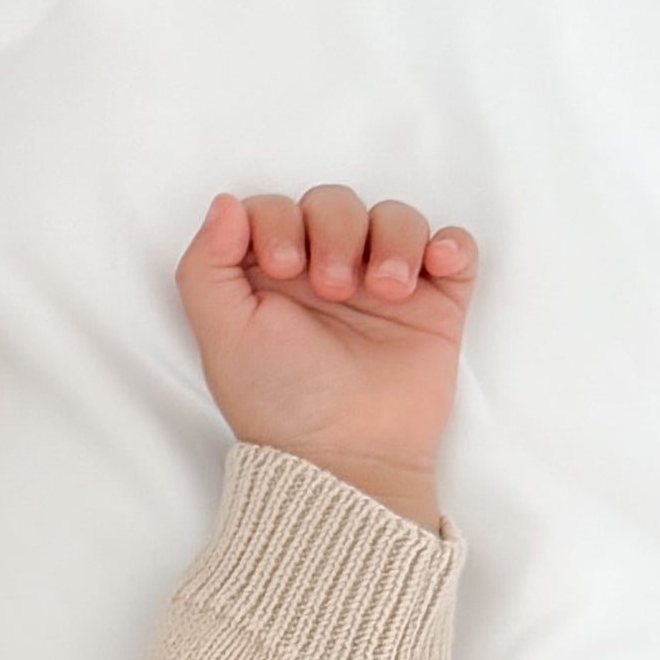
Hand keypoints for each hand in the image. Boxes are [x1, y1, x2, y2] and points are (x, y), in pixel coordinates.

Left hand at [175, 188, 477, 529]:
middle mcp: (326, 273)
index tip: (284, 268)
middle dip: (336, 230)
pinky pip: (454, 247)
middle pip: (335, 203)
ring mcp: (383, 286)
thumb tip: (225, 204)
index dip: (280, 221)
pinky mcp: (434, 304)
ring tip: (390, 290)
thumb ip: (205, 266)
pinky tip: (433, 269)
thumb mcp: (222, 336)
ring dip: (394, 238)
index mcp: (272, 278)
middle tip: (335, 288)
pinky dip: (450, 245)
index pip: (276, 208)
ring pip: (394, 216)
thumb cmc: (281, 405)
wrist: (349, 456)